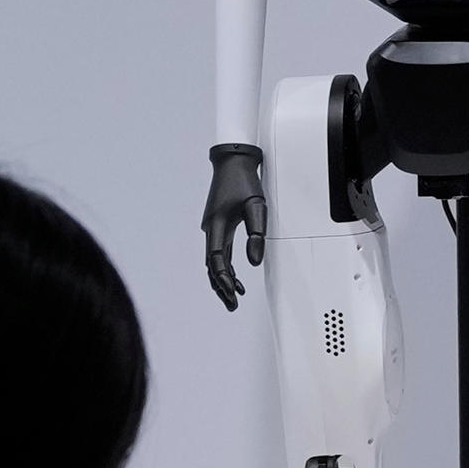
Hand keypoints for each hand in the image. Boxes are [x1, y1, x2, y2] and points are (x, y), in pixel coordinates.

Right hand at [202, 144, 271, 310]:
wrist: (233, 162)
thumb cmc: (245, 181)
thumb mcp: (257, 206)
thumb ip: (257, 234)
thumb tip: (254, 262)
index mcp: (217, 226)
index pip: (217, 260)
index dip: (223, 279)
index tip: (232, 293)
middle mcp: (211, 229)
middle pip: (212, 266)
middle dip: (221, 287)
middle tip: (232, 305)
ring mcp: (213, 228)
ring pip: (214, 261)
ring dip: (222, 279)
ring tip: (234, 297)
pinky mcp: (218, 226)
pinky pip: (219, 253)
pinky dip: (225, 267)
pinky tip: (236, 278)